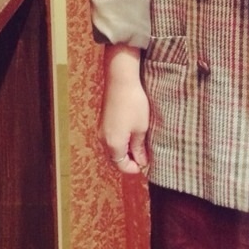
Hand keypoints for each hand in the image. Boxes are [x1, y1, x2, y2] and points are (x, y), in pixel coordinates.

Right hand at [101, 44, 149, 173]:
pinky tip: (133, 135)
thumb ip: (139, 148)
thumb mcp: (141, 128)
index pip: (122, 166)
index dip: (134, 168)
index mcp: (113, 144)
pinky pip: (111, 139)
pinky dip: (121, 142)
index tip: (146, 165)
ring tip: (141, 146)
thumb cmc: (134, 103)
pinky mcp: (103, 122)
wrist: (120, 79)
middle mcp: (103, 139)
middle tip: (146, 157)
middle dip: (129, 161)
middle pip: (115, 159)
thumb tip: (141, 162)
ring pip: (113, 149)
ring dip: (125, 151)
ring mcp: (101, 130)